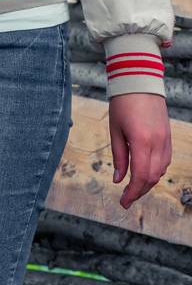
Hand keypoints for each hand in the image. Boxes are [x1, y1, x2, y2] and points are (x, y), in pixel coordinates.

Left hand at [110, 91, 172, 208]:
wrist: (140, 82)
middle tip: (126, 198)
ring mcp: (166, 141)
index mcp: (142, 142)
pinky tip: (144, 172)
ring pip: (160, 171)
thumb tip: (118, 179)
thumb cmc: (122, 104)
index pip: (140, 176)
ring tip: (132, 187)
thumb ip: (119, 156)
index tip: (123, 202)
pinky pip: (165, 161)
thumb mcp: (115, 130)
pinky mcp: (169, 137)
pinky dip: (155, 170)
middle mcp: (158, 144)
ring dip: (147, 182)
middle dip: (139, 191)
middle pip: (152, 177)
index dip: (133, 193)